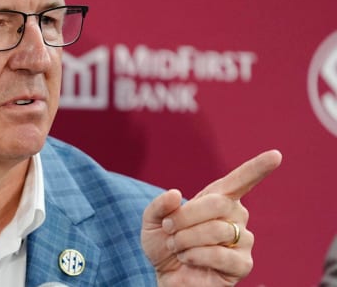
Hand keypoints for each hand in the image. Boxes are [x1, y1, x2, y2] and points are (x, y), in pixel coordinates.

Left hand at [141, 150, 281, 285]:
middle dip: (186, 217)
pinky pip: (221, 255)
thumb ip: (160, 205)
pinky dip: (196, 256)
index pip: (240, 181)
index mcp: (217, 200)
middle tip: (170, 229)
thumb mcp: (153, 221)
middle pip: (218, 203)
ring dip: (186, 240)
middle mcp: (235, 216)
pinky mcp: (243, 264)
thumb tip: (176, 194)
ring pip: (217, 230)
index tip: (276, 155)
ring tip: (178, 248)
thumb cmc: (165, 246)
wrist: (166, 277)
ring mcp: (242, 240)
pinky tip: (189, 260)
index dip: (257, 168)